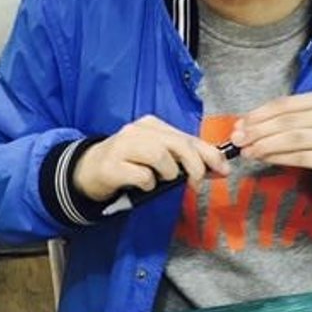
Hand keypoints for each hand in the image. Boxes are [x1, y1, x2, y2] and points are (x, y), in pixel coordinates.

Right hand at [72, 116, 230, 201]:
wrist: (89, 170)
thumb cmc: (129, 164)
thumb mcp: (158, 158)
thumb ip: (184, 160)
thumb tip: (218, 168)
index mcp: (153, 125)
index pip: (187, 137)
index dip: (209, 154)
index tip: (223, 169)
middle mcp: (138, 130)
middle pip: (177, 144)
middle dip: (194, 165)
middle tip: (196, 183)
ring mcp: (123, 146)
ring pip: (160, 156)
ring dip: (168, 174)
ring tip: (160, 180)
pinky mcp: (113, 165)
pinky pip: (142, 176)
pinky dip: (148, 184)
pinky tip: (142, 185)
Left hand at [231, 91, 311, 190]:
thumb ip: (287, 120)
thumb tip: (246, 126)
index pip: (286, 104)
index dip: (260, 114)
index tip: (240, 124)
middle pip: (287, 121)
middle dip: (258, 130)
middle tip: (237, 139)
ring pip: (292, 139)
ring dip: (265, 145)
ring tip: (247, 152)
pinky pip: (300, 157)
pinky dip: (278, 158)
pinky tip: (264, 159)